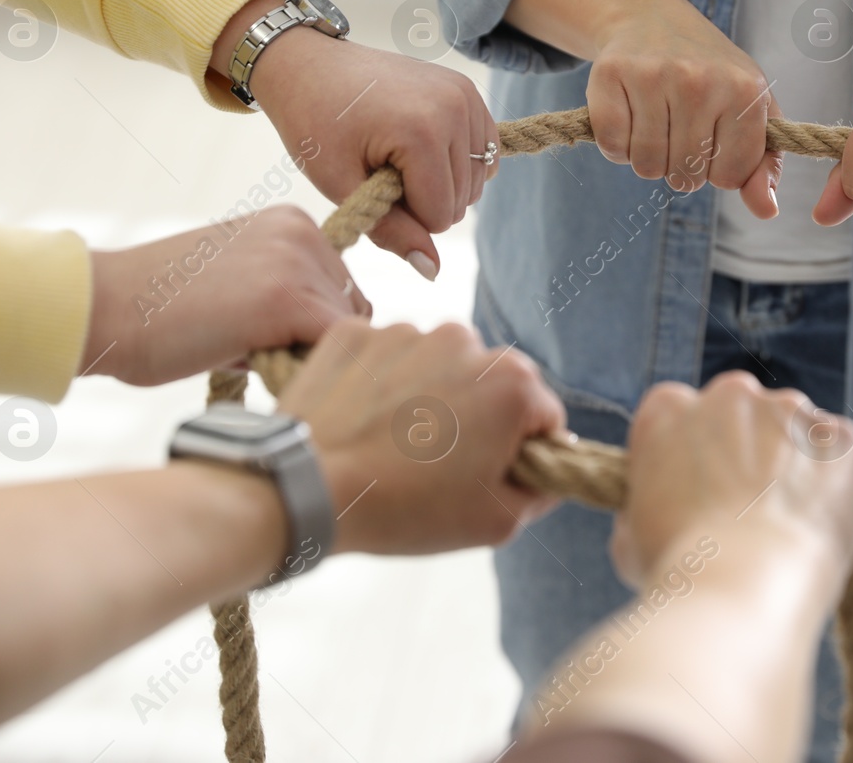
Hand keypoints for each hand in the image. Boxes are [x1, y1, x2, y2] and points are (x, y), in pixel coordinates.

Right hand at [81, 206, 365, 385]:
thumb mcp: (239, 282)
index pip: (339, 288)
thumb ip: (289, 299)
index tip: (265, 338)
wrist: (101, 307)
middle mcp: (303, 232)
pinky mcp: (290, 301)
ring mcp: (298, 263)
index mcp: (292, 222)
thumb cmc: (159, 309)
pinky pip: (334, 350)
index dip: (311, 327)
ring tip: (244, 352)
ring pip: (344, 333)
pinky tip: (255, 366)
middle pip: (350, 310)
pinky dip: (306, 370)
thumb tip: (335, 347)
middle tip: (251, 348)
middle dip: (313, 341)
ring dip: (304, 357)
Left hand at [214, 0, 497, 279]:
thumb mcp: (341, 186)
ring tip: (398, 158)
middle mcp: (453, 108)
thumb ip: (391, 231)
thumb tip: (434, 271)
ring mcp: (465, 95)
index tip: (371, 188)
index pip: (441, 215)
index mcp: (420, 131)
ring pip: (477, 180)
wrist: (309, 66)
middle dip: (424, 201)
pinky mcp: (468, 90)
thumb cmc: (316, 125)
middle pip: (463, 200)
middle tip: (381, 171)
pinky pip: (485, 152)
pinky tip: (423, 153)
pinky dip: (459, 164)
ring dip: (442, 183)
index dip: (405, 218)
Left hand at [277, 318, 565, 553]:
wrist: (305, 488)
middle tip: (439, 465)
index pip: (543, 415)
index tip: (489, 475)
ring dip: (428, 396)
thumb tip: (548, 472)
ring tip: (395, 446)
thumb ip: (541, 491)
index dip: (524, 451)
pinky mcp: (355, 332)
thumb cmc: (405, 510)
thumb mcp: (496, 521)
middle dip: (476, 417)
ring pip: (435, 364)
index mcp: (512, 383)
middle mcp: (464, 340)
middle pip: (489, 382)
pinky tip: (363, 424)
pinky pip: (383, 357)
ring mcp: (405, 331)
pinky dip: (380, 384)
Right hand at [507, 0, 781, 217]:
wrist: (652, 20)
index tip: (714, 140)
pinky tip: (629, 118)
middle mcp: (700, 80)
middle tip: (680, 129)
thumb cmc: (711, 74)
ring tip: (656, 124)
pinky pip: (612, 147)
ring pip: (646, 166)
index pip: (729, 176)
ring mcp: (653, 75)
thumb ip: (765, 163)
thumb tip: (766, 210)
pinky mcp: (610, 75)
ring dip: (648, 159)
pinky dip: (617, 146)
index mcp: (745, 90)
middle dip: (681, 166)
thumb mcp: (751, 108)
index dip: (718, 168)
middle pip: (685, 176)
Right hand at [610, 372, 852, 590]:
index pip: (679, 414)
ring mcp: (790, 410)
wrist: (745, 586)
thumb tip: (646, 515)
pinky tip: (816, 521)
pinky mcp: (839, 436)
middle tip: (745, 506)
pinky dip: (834, 480)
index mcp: (668, 408)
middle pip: (739, 413)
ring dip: (790, 462)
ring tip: (784, 521)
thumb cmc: (680, 570)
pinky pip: (838, 451)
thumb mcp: (629, 539)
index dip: (690, 453)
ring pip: (792, 429)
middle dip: (743, 449)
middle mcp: (730, 393)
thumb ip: (641, 508)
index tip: (699, 488)